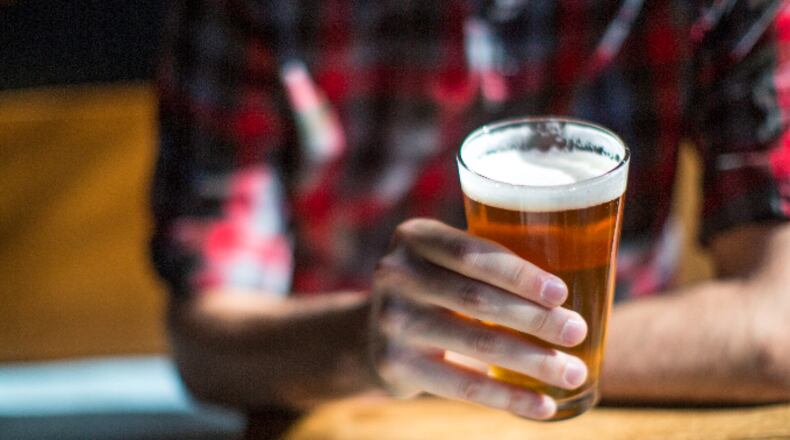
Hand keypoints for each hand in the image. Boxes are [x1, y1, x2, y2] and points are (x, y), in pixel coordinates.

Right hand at [369, 219, 587, 419]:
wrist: (375, 331)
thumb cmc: (437, 287)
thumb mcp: (446, 260)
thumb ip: (488, 261)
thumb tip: (580, 282)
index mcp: (415, 236)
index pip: (472, 254)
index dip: (519, 274)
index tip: (562, 294)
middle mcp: (396, 274)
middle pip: (478, 299)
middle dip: (536, 319)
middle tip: (577, 331)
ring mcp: (392, 320)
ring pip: (477, 343)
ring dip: (534, 361)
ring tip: (573, 372)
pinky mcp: (395, 364)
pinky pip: (464, 385)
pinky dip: (509, 397)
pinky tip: (543, 404)